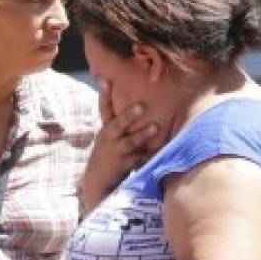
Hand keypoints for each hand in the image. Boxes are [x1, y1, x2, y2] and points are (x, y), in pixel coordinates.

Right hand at [83, 84, 157, 205]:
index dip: (104, 94)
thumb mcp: (107, 136)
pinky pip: (141, 159)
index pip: (103, 108)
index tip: (104, 79)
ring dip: (142, 135)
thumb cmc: (107, 153)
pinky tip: (163, 150)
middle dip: (128, 116)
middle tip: (140, 106)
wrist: (97, 180)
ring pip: (131, 142)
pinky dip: (151, 156)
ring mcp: (116, 152)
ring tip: (155, 128)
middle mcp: (109, 138)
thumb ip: (117, 121)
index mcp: (106, 129)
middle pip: (117, 125)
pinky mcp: (125, 165)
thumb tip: (133, 102)